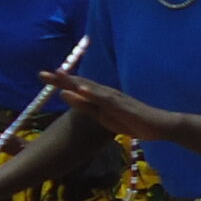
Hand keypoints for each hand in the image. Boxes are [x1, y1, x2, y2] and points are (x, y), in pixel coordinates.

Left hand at [44, 71, 171, 142]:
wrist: (160, 126)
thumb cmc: (133, 122)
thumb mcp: (104, 118)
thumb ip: (87, 108)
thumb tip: (69, 97)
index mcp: (100, 98)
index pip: (77, 88)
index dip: (60, 82)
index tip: (42, 77)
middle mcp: (106, 93)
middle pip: (80, 84)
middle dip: (61, 79)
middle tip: (41, 74)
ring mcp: (114, 98)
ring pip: (91, 88)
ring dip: (74, 81)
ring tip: (57, 75)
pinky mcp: (122, 105)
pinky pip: (105, 99)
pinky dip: (92, 93)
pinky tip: (81, 89)